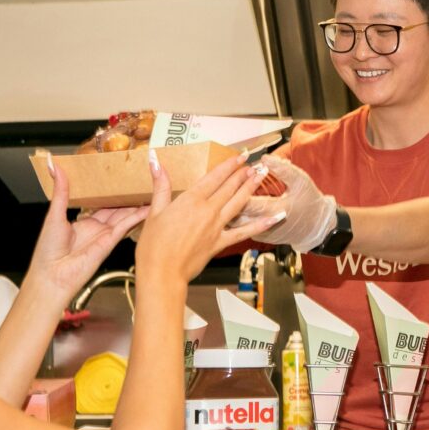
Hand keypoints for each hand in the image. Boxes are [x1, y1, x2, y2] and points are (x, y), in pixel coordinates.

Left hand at [28, 159, 147, 301]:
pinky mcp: (109, 242)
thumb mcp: (54, 214)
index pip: (100, 205)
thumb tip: (53, 166)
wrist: (51, 276)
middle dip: (126, 198)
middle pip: (115, 210)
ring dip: (136, 206)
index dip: (110, 193)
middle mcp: (95, 229)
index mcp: (82, 223)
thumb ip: (60, 190)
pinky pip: (125, 227)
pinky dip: (137, 217)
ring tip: (149, 191)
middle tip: (139, 183)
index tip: (118, 180)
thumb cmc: (48, 252)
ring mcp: (104, 236)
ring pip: (124, 216)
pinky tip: (147, 207)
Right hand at [135, 151, 278, 282]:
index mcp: (191, 200)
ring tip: (262, 176)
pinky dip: (261, 224)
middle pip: (230, 187)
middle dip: (243, 174)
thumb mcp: (154, 211)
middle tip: (255, 164)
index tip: (240, 156)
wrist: (162, 273)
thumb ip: (160, 185)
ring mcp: (216, 227)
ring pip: (238, 203)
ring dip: (251, 188)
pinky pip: (244, 232)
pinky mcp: (220, 243)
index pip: (215, 176)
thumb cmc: (154, 245)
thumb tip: (154, 159)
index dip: (229, 165)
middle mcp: (208, 211)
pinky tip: (275, 218)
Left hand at [235, 157, 337, 251]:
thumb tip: (265, 158)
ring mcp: (260, 233)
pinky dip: (233, 213)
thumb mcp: (300, 181)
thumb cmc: (309, 203)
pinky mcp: (258, 236)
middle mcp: (263, 225)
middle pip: (236, 212)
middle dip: (229, 196)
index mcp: (274, 210)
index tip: (239, 173)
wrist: (316, 228)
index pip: (247, 201)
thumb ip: (283, 169)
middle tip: (228, 180)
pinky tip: (230, 201)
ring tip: (225, 191)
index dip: (239, 186)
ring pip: (234, 221)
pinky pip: (240, 226)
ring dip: (227, 206)